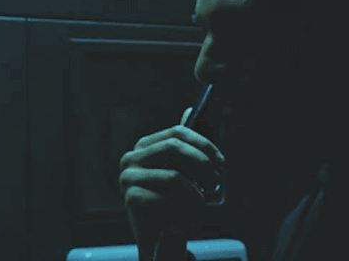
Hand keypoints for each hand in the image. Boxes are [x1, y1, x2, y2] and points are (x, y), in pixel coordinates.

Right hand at [118, 107, 225, 249]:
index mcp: (145, 146)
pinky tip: (183, 218)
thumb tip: (191, 110)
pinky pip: (166, 200)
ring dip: (195, 195)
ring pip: (174, 177)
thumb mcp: (183, 171)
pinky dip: (182, 210)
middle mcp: (132, 157)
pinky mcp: (131, 198)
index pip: (177, 132)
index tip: (221, 163)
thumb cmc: (174, 202)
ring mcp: (128, 177)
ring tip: (199, 206)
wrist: (161, 238)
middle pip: (173, 147)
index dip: (203, 145)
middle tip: (214, 184)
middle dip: (201, 165)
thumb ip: (185, 144)